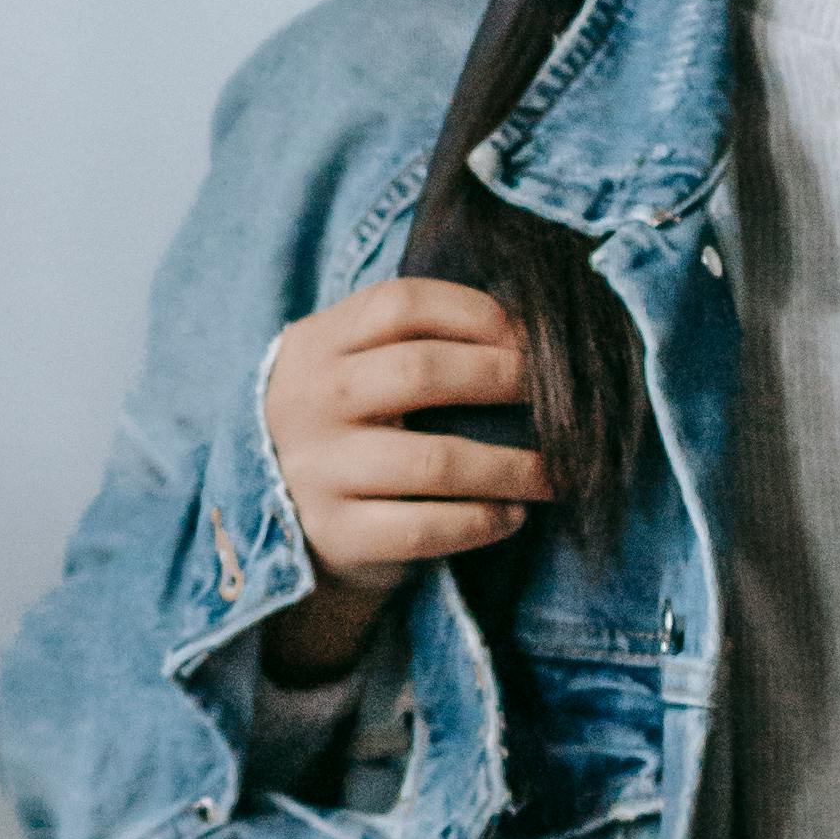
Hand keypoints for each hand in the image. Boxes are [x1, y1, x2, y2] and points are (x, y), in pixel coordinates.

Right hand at [258, 277, 539, 678]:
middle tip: (558, 397)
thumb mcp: (349, 367)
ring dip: (513, 466)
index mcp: (315, 344)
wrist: (282, 518)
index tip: (529, 336)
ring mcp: (316, 471)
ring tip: (555, 471)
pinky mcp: (335, 534)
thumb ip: (408, 339)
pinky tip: (512, 515)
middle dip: (503, 378)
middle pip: (420, 370)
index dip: (476, 313)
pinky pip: (424, 529)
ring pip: (435, 460)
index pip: (401, 304)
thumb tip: (528, 331)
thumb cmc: (346, 427)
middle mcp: (308, 402)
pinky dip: (482, 521)